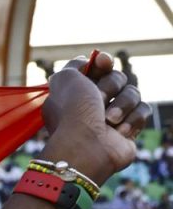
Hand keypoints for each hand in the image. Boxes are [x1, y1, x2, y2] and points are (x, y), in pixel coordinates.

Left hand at [39, 51, 151, 184]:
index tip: (102, 62)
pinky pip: (143, 110)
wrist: (88, 147)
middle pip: (117, 78)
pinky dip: (132, 119)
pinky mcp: (128, 129)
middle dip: (111, 85)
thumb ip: (75, 65)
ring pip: (132, 93)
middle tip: (99, 98)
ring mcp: (111, 117)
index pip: (96, 69)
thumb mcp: (65, 79)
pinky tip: (119, 132)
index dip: (101, 64)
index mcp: (75, 92)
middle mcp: (92, 104)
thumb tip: (88, 61)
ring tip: (109, 120)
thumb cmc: (74, 112)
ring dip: (122, 104)